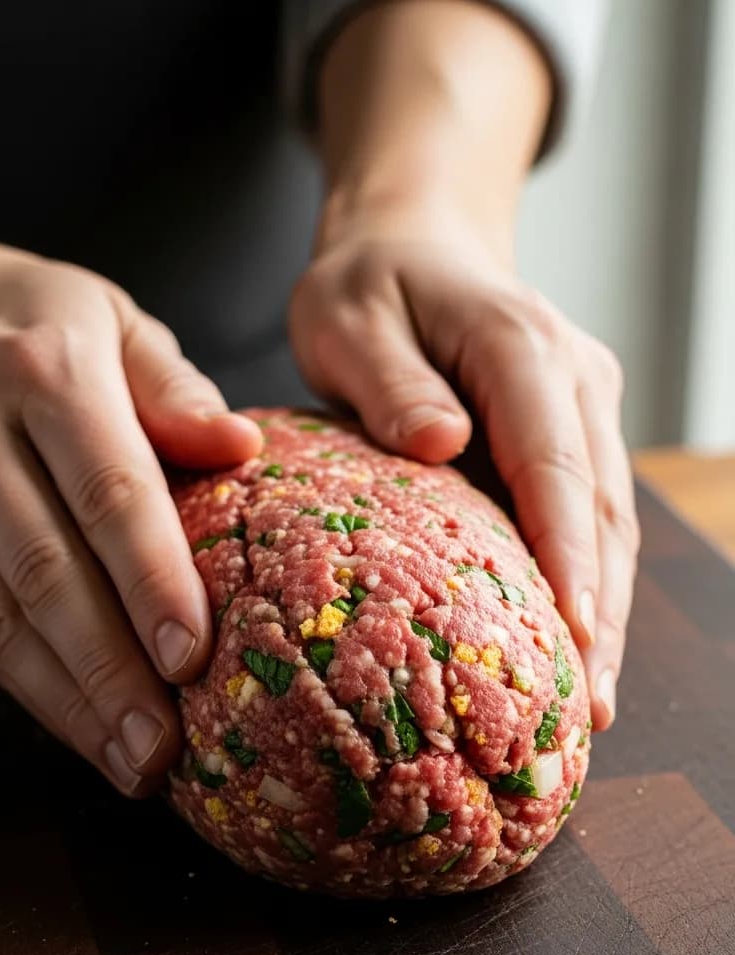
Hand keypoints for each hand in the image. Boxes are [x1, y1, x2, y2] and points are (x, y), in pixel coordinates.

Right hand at [0, 231, 261, 791]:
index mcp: (47, 374)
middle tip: (161, 750)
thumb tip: (241, 447)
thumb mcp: (114, 321)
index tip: (191, 658)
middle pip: (44, 570)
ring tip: (125, 763)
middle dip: (105, 671)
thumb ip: (174, 387)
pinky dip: (19, 681)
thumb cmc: (40, 321)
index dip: (149, 581)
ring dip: (60, 698)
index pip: (108, 490)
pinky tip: (71, 725)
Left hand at [290, 198, 638, 728]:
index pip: (554, 462)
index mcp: (520, 346)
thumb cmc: (368, 286)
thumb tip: (441, 443)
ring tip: (590, 702)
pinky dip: (585, 583)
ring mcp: (585, 406)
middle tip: (587, 706)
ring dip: (604, 611)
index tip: (575, 630)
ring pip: (608, 522)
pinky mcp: (573, 434)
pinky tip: (573, 649)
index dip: (568, 552)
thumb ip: (389, 380)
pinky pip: (587, 516)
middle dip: (600, 610)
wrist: (414, 247)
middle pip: (599, 508)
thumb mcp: (346, 317)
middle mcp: (574, 378)